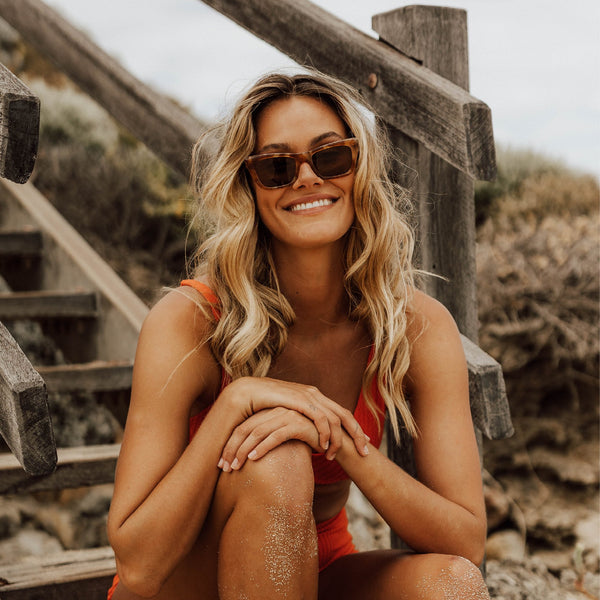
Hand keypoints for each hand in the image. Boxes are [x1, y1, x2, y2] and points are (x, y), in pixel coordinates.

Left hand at [218, 407, 320, 470]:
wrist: (334, 441)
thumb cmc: (306, 442)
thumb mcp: (283, 437)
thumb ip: (267, 437)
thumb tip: (243, 453)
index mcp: (269, 411)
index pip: (243, 426)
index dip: (230, 444)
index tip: (221, 463)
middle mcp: (276, 409)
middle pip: (245, 428)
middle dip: (232, 449)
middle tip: (223, 468)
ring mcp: (287, 414)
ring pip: (257, 432)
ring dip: (243, 451)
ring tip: (234, 467)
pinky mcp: (298, 423)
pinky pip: (275, 436)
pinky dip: (262, 448)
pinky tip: (253, 459)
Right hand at [220, 376, 369, 462]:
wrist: (244, 394)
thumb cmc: (261, 408)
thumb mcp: (285, 418)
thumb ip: (298, 424)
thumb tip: (308, 439)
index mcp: (313, 396)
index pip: (340, 412)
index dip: (354, 428)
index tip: (364, 444)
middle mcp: (314, 393)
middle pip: (345, 414)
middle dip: (357, 433)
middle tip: (366, 452)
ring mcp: (307, 394)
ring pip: (335, 417)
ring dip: (339, 439)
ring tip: (335, 457)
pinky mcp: (298, 399)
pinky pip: (320, 417)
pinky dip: (325, 433)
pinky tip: (323, 447)